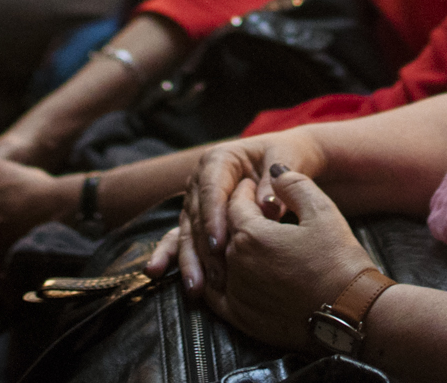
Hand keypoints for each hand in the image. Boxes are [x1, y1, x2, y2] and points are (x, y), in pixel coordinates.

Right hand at [172, 131, 327, 294]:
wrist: (286, 161)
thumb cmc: (289, 157)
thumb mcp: (288, 160)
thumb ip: (275, 183)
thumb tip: (267, 209)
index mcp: (219, 159)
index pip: (211, 188)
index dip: (213, 216)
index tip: (218, 244)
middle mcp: (201, 180)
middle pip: (196, 214)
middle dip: (203, 247)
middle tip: (217, 277)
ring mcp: (196, 201)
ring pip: (187, 231)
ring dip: (190, 260)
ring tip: (196, 287)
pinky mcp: (196, 220)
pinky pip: (180, 238)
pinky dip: (172, 256)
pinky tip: (157, 272)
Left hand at [197, 169, 374, 352]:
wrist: (349, 314)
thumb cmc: (339, 262)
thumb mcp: (322, 211)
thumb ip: (294, 185)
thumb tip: (275, 171)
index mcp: (250, 235)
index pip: (235, 202)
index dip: (244, 191)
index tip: (254, 187)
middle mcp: (235, 264)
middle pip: (224, 230)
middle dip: (233, 216)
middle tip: (247, 210)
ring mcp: (236, 295)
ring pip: (216, 261)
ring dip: (223, 246)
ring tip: (240, 238)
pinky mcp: (241, 319)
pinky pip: (215, 296)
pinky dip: (215, 280)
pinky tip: (225, 273)